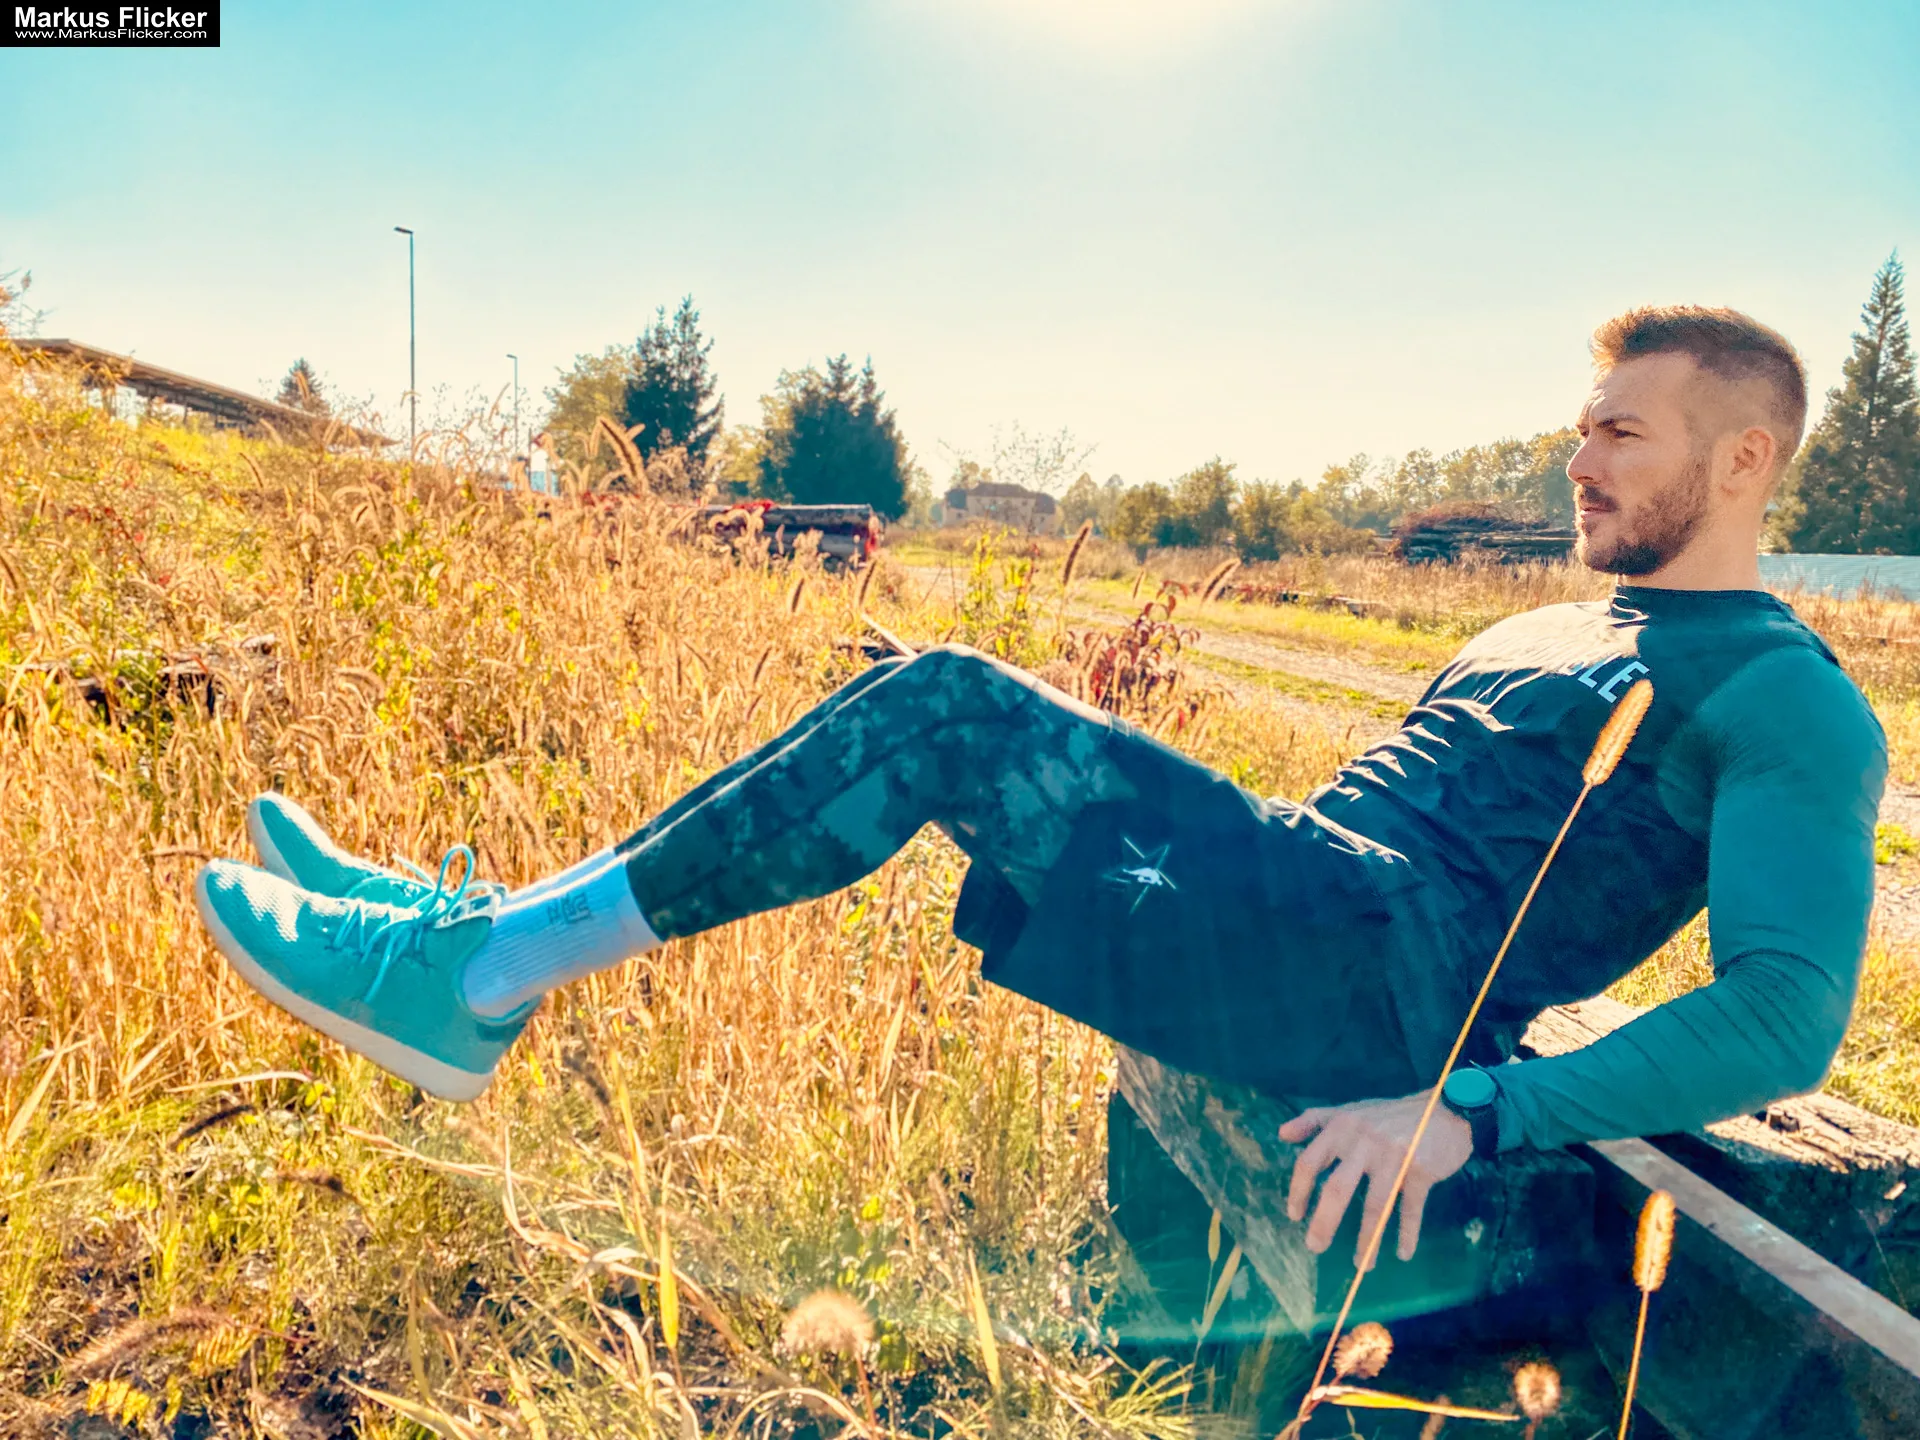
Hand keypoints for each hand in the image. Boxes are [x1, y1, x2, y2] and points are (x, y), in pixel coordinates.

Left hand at [1278, 1092, 1472, 1266]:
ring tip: (1362, 1266)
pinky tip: (1403, 1253)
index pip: (1310, 1162)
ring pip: (1376, 1206)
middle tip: (1315, 1247)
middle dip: (1324, 1223)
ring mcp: (1394, 1157)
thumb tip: (1281, 1134)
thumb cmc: (1391, 1115)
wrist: (1445, 1109)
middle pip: (1337, 1189)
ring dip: (1367, 1240)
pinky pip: (1411, 1209)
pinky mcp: (1421, 1170)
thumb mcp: (1350, 1110)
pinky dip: (1408, 1233)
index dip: (1299, 1191)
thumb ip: (1314, 1120)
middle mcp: (1364, 1142)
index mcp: (1342, 1128)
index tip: (1294, 1215)